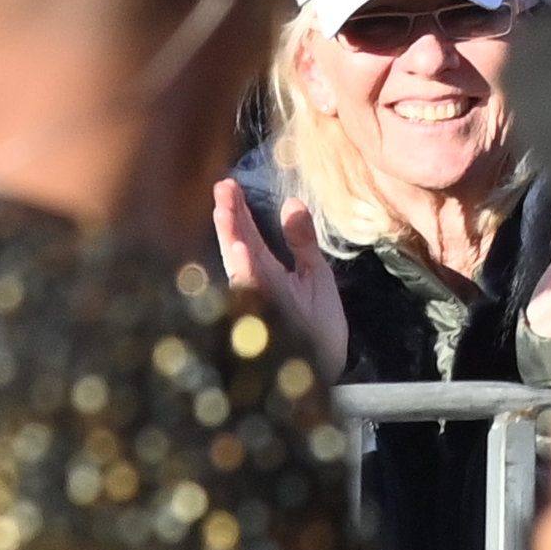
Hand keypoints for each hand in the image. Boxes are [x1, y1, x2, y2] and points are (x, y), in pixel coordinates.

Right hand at [212, 175, 352, 378]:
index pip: (248, 236)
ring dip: (232, 238)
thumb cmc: (318, 323)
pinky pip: (253, 295)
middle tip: (222, 188)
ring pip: (240, 268)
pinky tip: (242, 252)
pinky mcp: (268, 320)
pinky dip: (246, 273)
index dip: (238, 212)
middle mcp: (258, 287)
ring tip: (226, 210)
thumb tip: (291, 202)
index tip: (228, 184)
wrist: (328, 365)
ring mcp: (261, 303)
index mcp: (268, 273)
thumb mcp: (314, 274)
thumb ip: (301, 241)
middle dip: (229, 219)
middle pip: (238, 247)